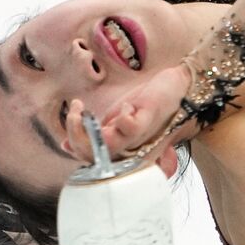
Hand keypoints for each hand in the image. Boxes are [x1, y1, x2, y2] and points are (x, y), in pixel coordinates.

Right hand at [60, 64, 199, 163]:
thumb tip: (66, 145)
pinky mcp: (147, 121)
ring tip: (80, 108)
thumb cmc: (149, 103)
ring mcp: (138, 136)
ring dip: (87, 127)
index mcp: (121, 147)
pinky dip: (122, 117)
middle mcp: (129, 147)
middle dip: (75, 135)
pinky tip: (125, 107)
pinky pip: (129, 127)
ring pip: (107, 146)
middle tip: (75, 111)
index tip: (64, 140)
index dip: (75, 150)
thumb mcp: (117, 118)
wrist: (179, 86)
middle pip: (93, 155)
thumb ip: (98, 132)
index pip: (92, 158)